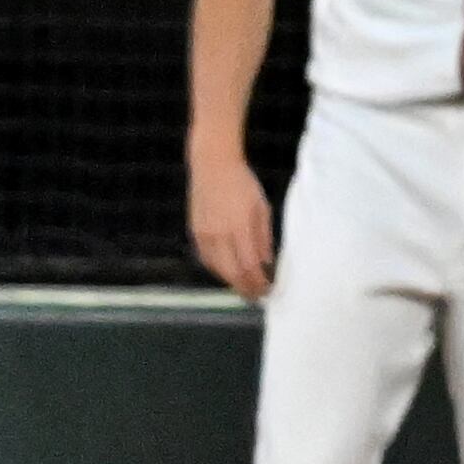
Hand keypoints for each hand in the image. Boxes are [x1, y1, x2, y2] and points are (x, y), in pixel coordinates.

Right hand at [190, 147, 274, 299]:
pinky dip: (218, 269)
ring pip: (217, 269)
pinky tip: (228, 272)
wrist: (212, 167)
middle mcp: (219, 235)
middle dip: (245, 288)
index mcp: (239, 227)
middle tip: (257, 296)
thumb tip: (267, 263)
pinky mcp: (195, 232)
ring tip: (245, 286)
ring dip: (232, 281)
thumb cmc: (243, 184)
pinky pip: (206, 259)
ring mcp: (204, 235)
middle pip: (232, 273)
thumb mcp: (262, 208)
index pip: (249, 266)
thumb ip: (264, 237)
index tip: (268, 290)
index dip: (258, 282)